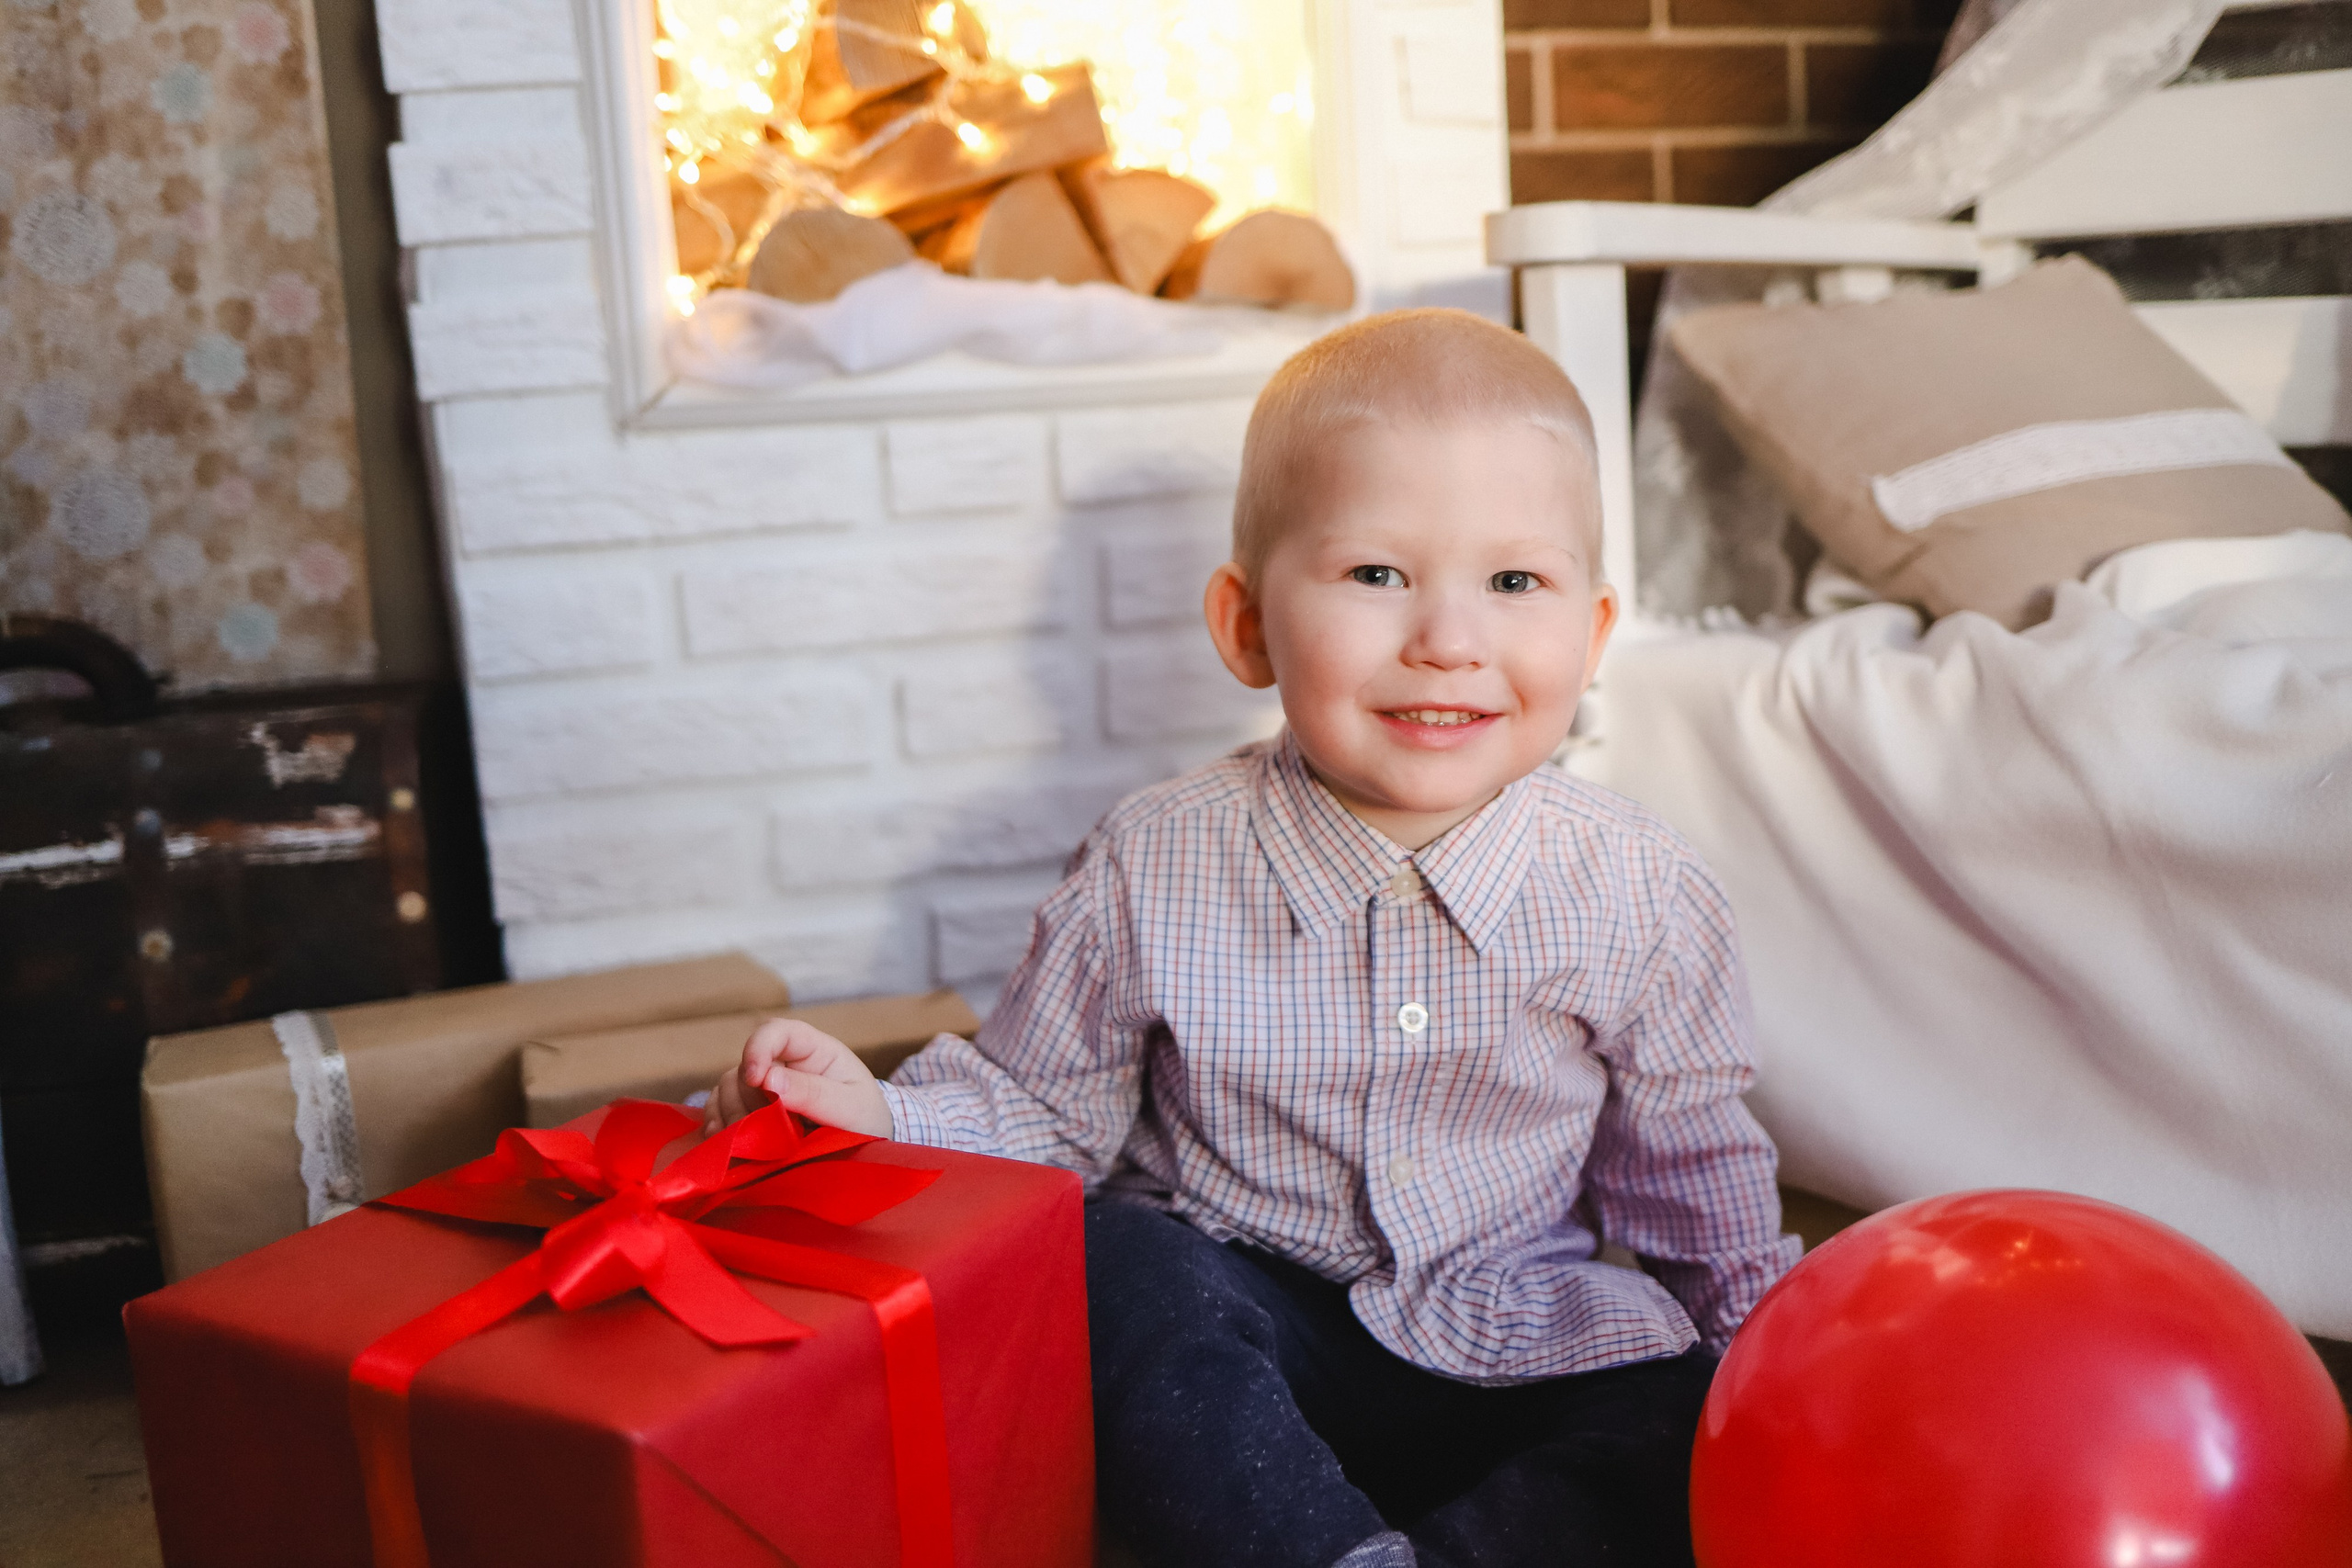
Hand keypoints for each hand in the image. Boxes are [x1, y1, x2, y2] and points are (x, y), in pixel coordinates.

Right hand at [702, 1017, 894, 1138]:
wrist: (867, 1148)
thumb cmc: (866, 1120)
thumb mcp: (850, 1107)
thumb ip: (813, 1093)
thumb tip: (767, 1080)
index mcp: (814, 1051)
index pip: (777, 1031)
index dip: (758, 1048)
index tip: (755, 1078)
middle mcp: (784, 1064)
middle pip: (745, 1066)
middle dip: (748, 1099)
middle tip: (764, 1131)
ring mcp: (765, 1087)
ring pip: (728, 1087)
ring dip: (732, 1115)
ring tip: (750, 1143)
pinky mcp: (751, 1111)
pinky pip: (720, 1109)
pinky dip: (718, 1125)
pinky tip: (726, 1144)